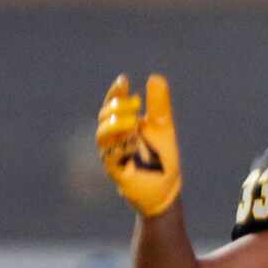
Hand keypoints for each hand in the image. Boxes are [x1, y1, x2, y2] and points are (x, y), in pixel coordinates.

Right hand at [95, 73, 182, 216]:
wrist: (165, 189)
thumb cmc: (162, 158)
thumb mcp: (163, 128)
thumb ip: (159, 106)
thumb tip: (155, 78)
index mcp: (123, 125)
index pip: (113, 104)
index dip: (115, 92)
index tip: (124, 80)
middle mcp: (114, 138)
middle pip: (104, 117)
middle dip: (117, 107)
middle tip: (136, 103)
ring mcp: (113, 155)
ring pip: (102, 136)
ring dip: (115, 126)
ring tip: (134, 122)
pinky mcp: (116, 172)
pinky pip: (110, 157)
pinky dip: (121, 147)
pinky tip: (133, 141)